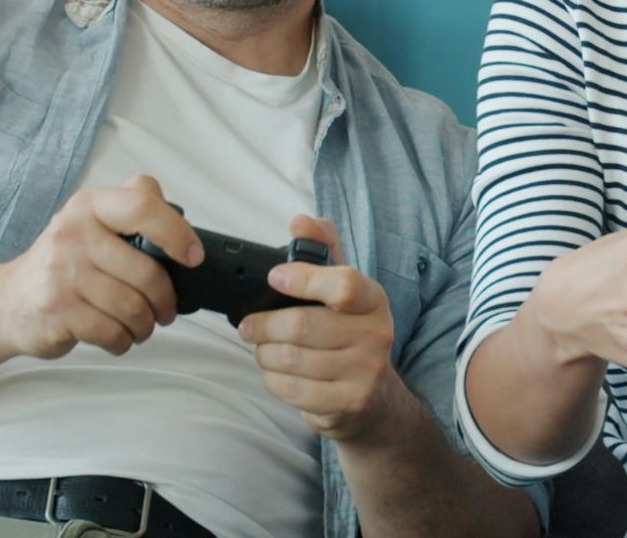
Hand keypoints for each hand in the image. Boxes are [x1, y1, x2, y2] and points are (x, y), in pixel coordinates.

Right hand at [0, 173, 199, 359]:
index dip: (177, 233)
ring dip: (145, 325)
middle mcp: (73, 234)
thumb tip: (181, 220)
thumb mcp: (92, 222)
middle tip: (165, 310)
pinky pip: (111, 331)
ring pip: (132, 307)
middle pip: (146, 272)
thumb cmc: (64, 263)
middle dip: (165, 300)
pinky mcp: (57, 310)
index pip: (142, 206)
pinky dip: (123, 341)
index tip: (193, 257)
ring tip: (141, 326)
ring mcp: (62, 273)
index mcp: (90, 206)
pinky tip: (118, 337)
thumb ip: (134, 209)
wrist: (7, 302)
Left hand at [240, 215, 403, 442]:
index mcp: (374, 300)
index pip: (344, 285)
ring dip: (265, 354)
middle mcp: (376, 335)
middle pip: (304, 326)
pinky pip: (292, 390)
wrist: (376, 399)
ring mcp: (364, 373)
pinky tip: (276, 372)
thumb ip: (322, 248)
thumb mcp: (344, 288)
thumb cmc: (350, 333)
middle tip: (249, 326)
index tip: (275, 278)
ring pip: (292, 359)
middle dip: (265, 326)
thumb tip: (300, 221)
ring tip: (262, 348)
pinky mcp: (346, 404)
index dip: (304, 280)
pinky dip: (273, 380)